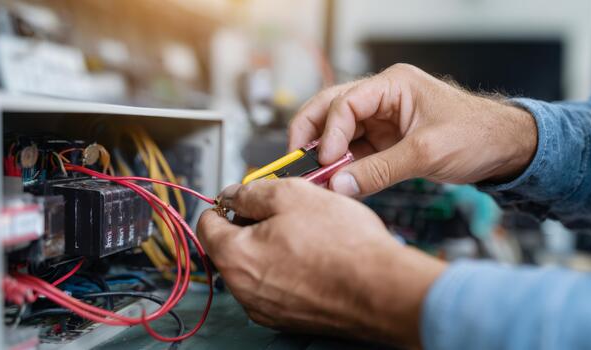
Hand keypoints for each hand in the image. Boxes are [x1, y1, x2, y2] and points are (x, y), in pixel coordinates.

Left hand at [197, 179, 445, 346]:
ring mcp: (267, 308)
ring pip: (255, 266)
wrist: (383, 290)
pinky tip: (313, 255)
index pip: (207, 224)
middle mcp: (244, 290)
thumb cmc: (343, 245)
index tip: (242, 196)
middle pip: (231, 246)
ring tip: (304, 230)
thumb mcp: (292, 194)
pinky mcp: (290, 318)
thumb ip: (251, 191)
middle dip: (251, 223)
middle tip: (282, 208)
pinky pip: (276, 286)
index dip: (224, 203)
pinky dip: (287, 268)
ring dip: (271, 245)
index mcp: (236, 257)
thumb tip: (233, 194)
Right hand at [289, 63, 537, 195]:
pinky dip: (344, 167)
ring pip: (339, 133)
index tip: (325, 160)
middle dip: (311, 134)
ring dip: (326, 154)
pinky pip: (355, 153)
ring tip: (315, 177)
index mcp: (392, 85)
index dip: (330, 131)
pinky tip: (337, 183)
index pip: (346, 102)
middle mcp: (382, 99)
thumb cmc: (477, 135)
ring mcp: (382, 121)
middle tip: (296, 160)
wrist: (505, 149)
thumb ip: (379, 171)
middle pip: (331, 110)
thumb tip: (339, 186)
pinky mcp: (386, 142)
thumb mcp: (426, 153)